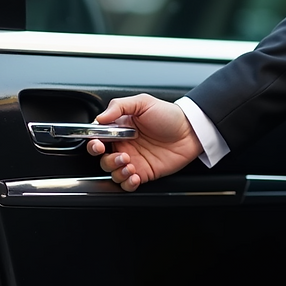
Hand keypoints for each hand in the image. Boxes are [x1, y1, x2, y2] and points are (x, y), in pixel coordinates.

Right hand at [86, 94, 202, 190]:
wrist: (191, 131)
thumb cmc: (169, 115)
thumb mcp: (143, 102)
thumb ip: (119, 106)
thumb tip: (100, 117)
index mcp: (120, 129)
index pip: (98, 139)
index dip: (94, 144)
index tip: (99, 145)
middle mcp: (124, 146)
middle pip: (102, 159)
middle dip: (107, 160)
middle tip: (121, 155)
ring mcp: (134, 160)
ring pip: (113, 172)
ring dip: (117, 171)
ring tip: (130, 165)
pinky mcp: (144, 173)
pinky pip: (128, 183)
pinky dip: (127, 183)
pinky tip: (134, 176)